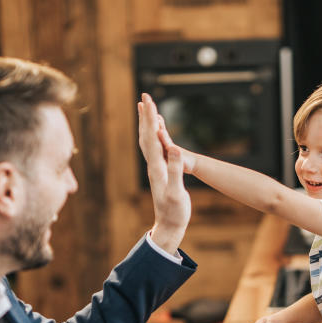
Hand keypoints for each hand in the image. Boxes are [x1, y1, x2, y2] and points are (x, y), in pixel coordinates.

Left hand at [139, 93, 190, 253]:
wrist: (169, 225)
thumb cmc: (174, 211)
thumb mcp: (177, 192)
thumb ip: (176, 171)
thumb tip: (175, 149)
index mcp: (157, 167)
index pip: (151, 138)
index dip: (150, 118)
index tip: (148, 100)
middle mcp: (153, 166)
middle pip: (146, 136)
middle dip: (146, 116)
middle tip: (145, 97)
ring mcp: (156, 169)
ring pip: (148, 141)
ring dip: (147, 124)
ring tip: (145, 109)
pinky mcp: (161, 172)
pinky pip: (155, 149)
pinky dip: (154, 136)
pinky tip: (157, 132)